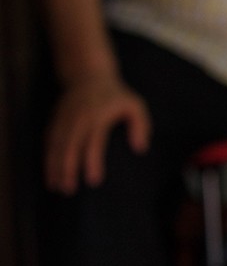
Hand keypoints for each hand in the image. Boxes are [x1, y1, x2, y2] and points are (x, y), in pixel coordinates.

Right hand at [46, 73, 149, 192]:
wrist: (88, 74)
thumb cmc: (116, 95)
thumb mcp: (135, 105)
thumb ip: (141, 126)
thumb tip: (140, 149)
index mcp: (97, 117)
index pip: (93, 143)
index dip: (92, 162)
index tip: (93, 181)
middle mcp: (77, 119)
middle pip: (70, 147)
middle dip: (67, 169)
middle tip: (69, 190)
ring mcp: (64, 119)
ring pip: (56, 146)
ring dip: (54, 166)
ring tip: (55, 186)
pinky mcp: (56, 120)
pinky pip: (49, 141)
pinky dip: (47, 157)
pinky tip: (49, 173)